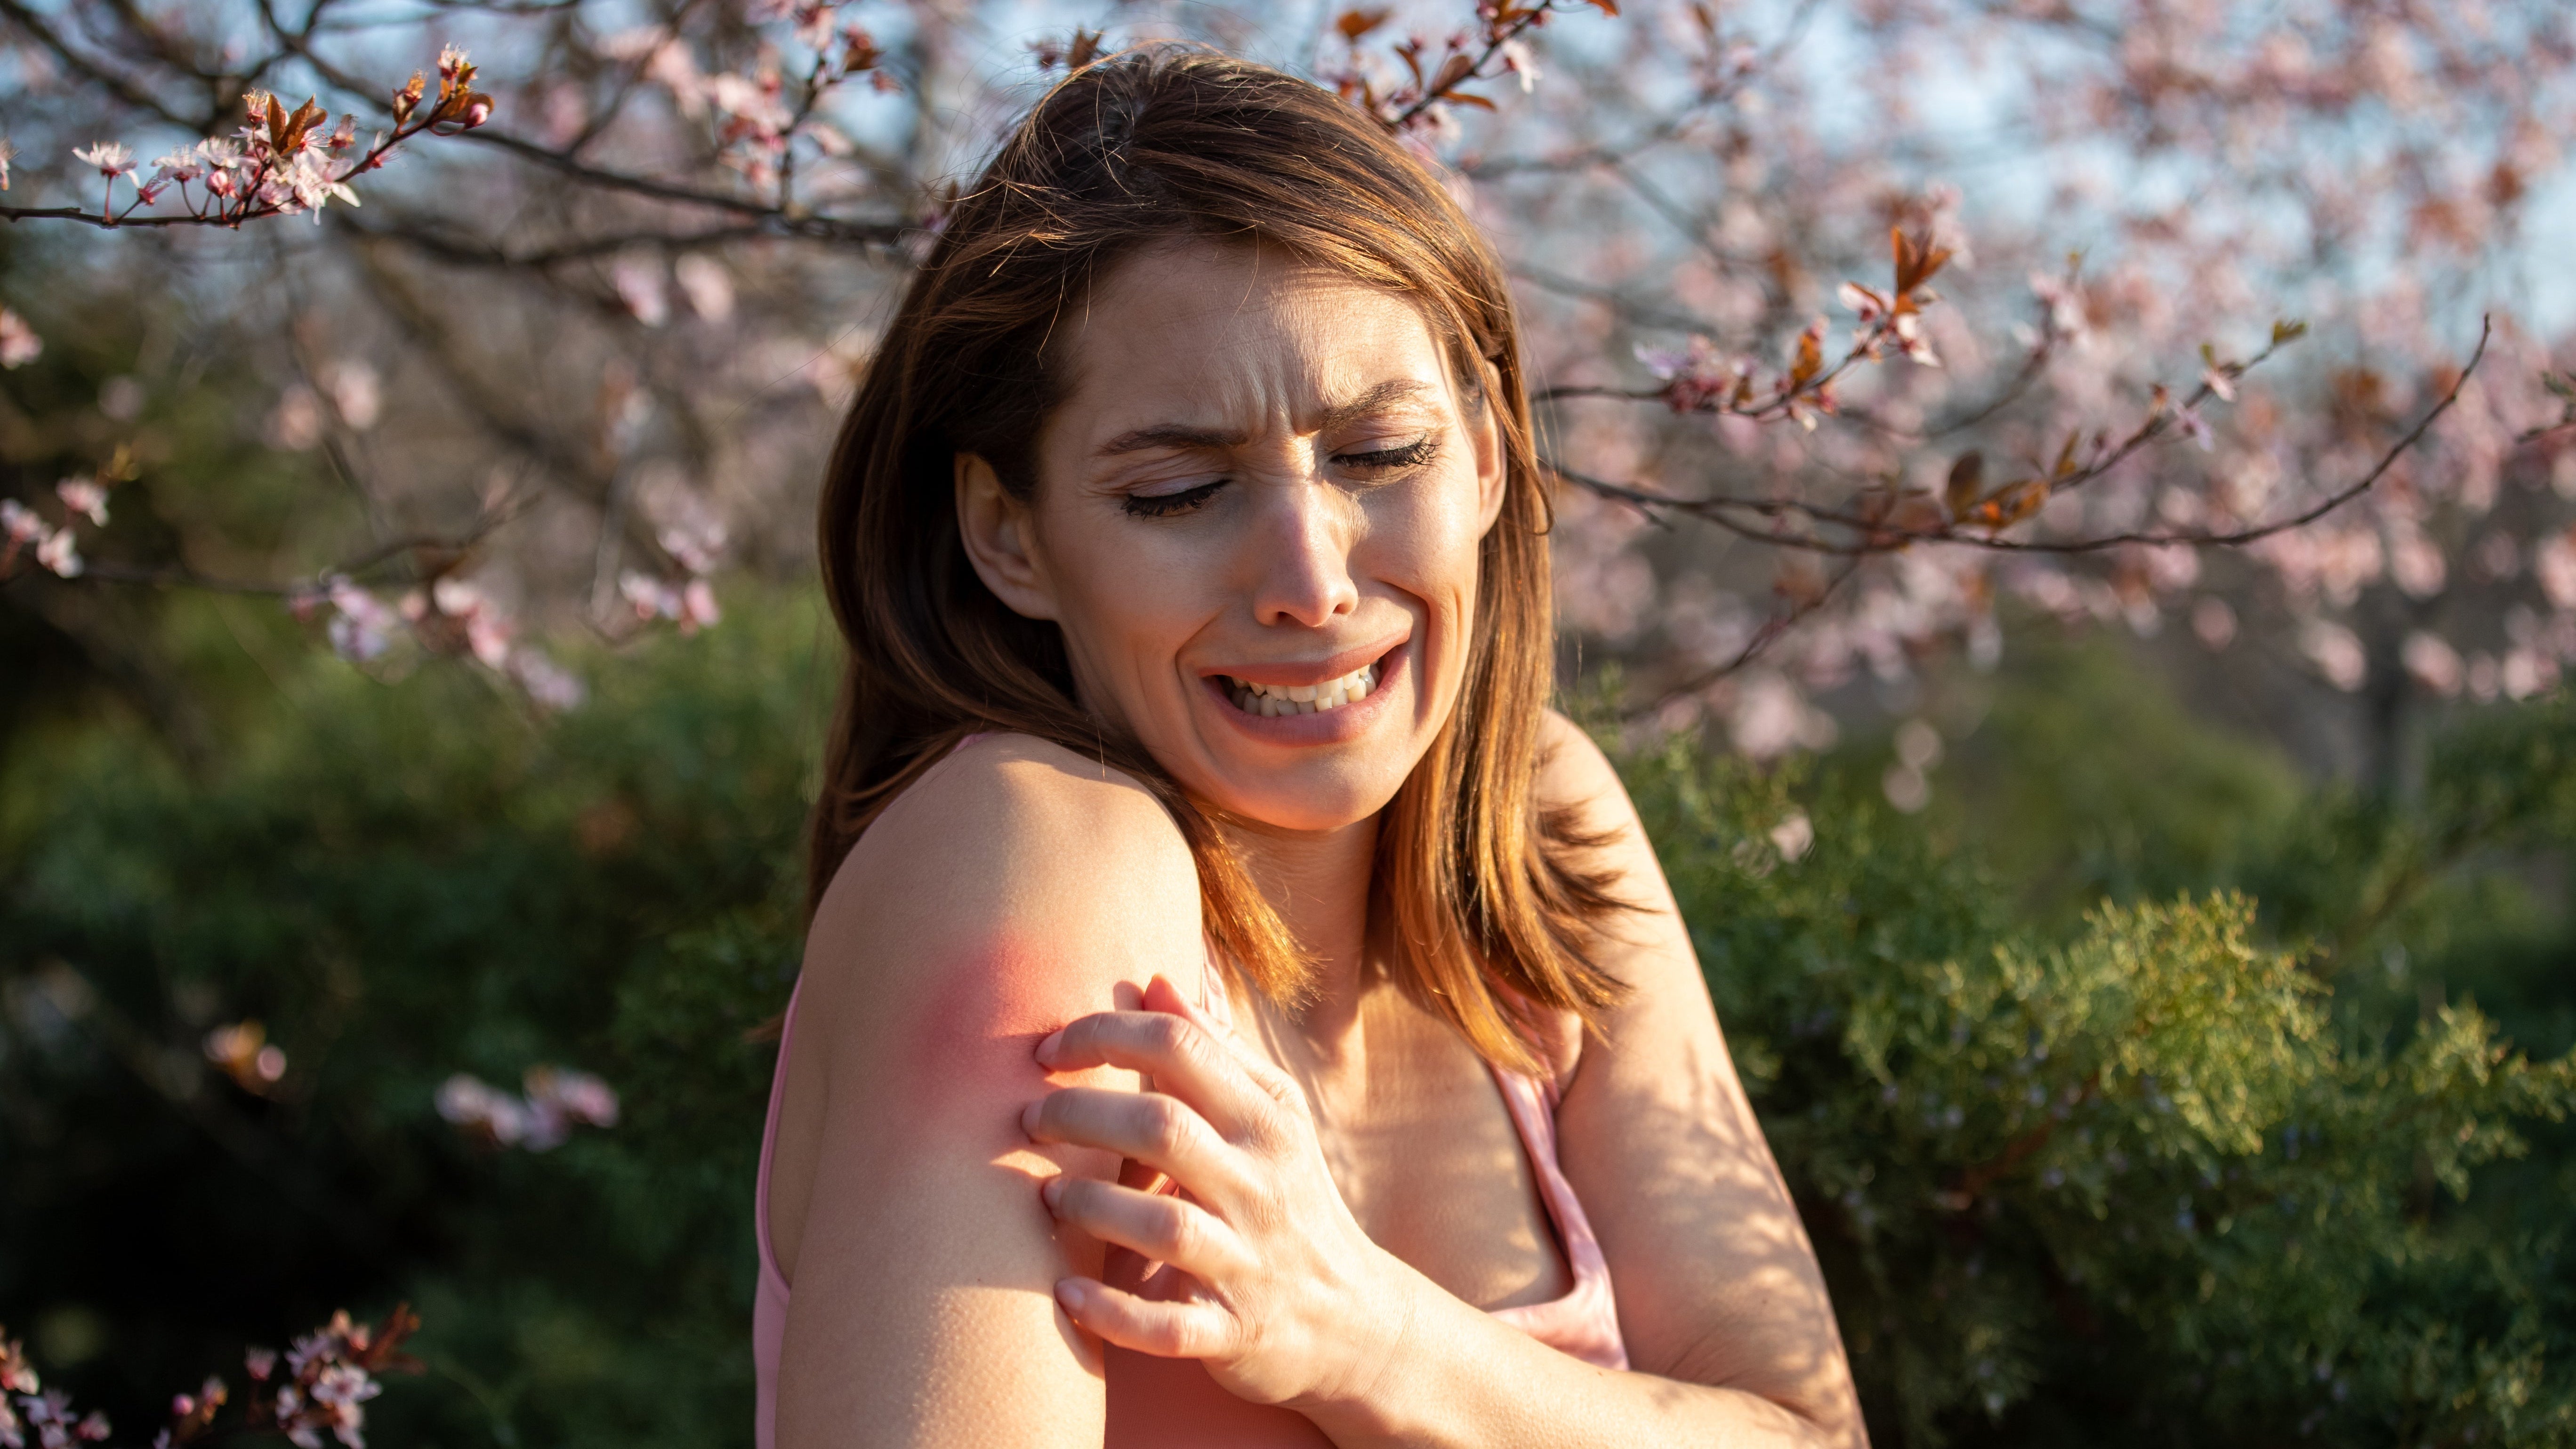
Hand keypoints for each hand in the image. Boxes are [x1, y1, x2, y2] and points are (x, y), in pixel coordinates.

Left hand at [1021, 975, 1417, 1410]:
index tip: (1048, 1049)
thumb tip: (1153, 980)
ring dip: (1090, 1207)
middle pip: (1162, 1128)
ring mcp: (1248, 1262)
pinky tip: (1066, 1293)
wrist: (1353, 1318)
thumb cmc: (1289, 1197)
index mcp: (1265, 1120)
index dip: (1103, 1035)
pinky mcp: (1233, 1331)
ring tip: (1045, 1195)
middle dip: (1081, 1115)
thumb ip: (1215, 1049)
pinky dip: (1113, 1311)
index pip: (1180, 1048)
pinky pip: (1168, 1326)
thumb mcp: (1271, 1116)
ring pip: (1165, 1226)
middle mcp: (1261, 1184)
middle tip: (1029, 1119)